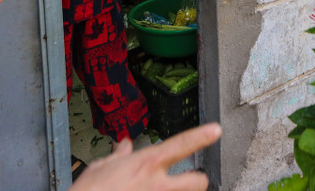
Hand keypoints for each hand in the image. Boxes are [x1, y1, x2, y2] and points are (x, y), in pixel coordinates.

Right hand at [69, 123, 220, 190]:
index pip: (181, 144)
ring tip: (161, 190)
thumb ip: (118, 157)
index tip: (215, 130)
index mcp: (145, 165)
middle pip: (198, 182)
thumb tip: (125, 145)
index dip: (201, 136)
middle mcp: (157, 185)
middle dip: (198, 181)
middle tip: (191, 181)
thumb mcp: (99, 169)